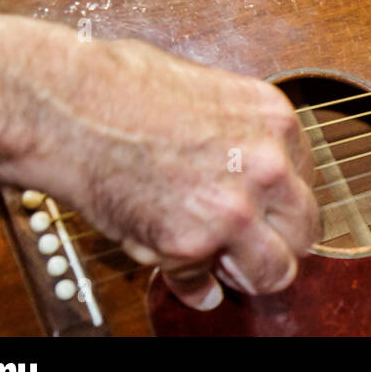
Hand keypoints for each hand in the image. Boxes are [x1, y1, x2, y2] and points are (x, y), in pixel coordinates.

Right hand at [15, 36, 317, 311]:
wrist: (63, 103)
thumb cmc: (121, 87)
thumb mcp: (210, 94)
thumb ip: (242, 135)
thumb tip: (254, 176)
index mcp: (275, 120)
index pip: (307, 181)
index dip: (282, 202)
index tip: (268, 212)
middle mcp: (267, 164)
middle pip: (304, 230)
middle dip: (279, 242)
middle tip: (253, 246)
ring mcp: (232, 207)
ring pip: (275, 270)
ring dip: (249, 273)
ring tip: (226, 266)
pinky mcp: (190, 242)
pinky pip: (205, 283)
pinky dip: (192, 285)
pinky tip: (183, 271)